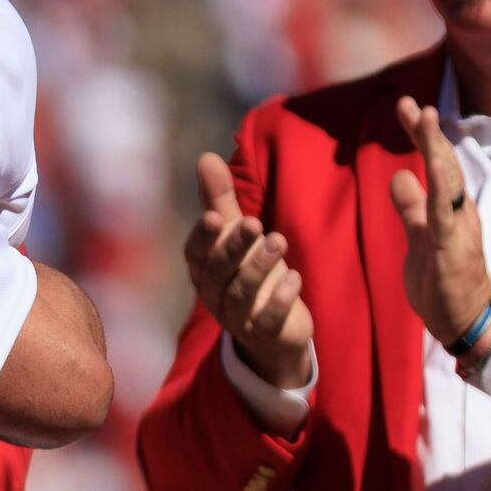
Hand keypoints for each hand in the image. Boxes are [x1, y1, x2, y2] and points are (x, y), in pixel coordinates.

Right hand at [183, 153, 314, 388]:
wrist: (272, 333)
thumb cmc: (248, 273)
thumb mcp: (236, 236)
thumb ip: (221, 200)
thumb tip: (206, 156)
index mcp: (203, 270)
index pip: (195, 253)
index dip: (204, 237)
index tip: (216, 217)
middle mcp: (213, 294)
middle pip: (218, 272)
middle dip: (235, 247)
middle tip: (255, 223)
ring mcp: (236, 318)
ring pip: (241, 294)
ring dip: (259, 268)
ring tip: (279, 242)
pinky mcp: (263, 334)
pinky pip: (266, 321)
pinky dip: (279, 301)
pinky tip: (295, 278)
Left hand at [389, 98, 490, 348]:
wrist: (462, 321)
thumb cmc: (441, 281)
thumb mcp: (419, 236)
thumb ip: (410, 207)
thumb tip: (399, 175)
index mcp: (449, 207)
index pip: (435, 163)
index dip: (422, 135)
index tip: (407, 108)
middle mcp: (459, 211)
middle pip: (443, 164)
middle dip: (427, 133)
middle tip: (411, 104)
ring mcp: (459, 228)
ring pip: (448, 182)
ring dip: (436, 150)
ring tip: (426, 119)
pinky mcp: (454, 249)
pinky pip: (445, 216)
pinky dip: (439, 191)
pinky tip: (431, 170)